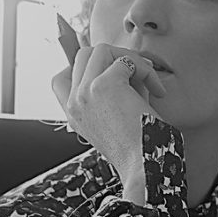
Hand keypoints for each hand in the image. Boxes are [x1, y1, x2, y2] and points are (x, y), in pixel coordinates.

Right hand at [51, 42, 167, 200]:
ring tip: (147, 81)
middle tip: (137, 73)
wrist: (143, 167)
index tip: (110, 70)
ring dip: (130, 59)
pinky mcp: (103, 85)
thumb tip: (123, 60)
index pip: (61, 78)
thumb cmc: (139, 147)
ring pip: (101, 50)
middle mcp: (73, 102)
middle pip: (84, 55)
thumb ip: (112, 92)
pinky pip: (127, 61)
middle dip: (115, 56)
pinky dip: (146, 71)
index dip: (84, 67)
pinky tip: (157, 90)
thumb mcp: (115, 118)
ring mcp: (84, 92)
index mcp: (73, 114)